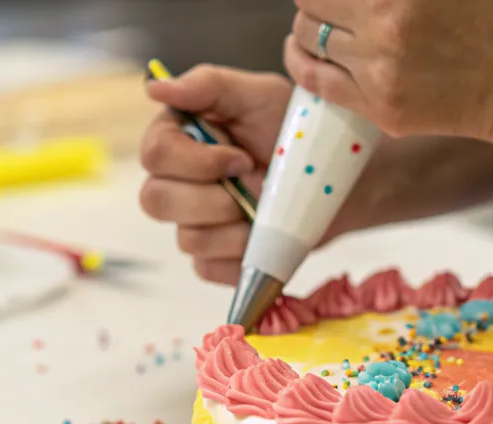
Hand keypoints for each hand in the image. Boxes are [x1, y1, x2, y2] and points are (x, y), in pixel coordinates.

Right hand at [140, 66, 290, 283]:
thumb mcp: (261, 95)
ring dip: (235, 228)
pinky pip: (209, 269)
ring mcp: (194, 224)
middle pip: (156, 201)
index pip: (155, 155)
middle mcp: (177, 182)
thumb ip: (208, 86)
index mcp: (179, 138)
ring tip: (267, 211)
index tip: (243, 158)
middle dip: (213, 199)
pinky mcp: (214, 259)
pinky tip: (262, 238)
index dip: (197, 162)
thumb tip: (156, 89)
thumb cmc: (298, 132)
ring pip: (188, 239)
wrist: (338, 180)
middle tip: (256, 186)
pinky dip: (241, 257)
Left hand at [284, 0, 492, 139]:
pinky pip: (316, 81)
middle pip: (309, 4)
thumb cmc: (491, 22)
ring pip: (306, 42)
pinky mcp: (378, 107)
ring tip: (315, 29)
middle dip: (314, 2)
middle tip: (325, 5)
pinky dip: (300, 64)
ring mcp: (378, 72)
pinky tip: (302, 55)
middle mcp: (383, 27)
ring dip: (305, 31)